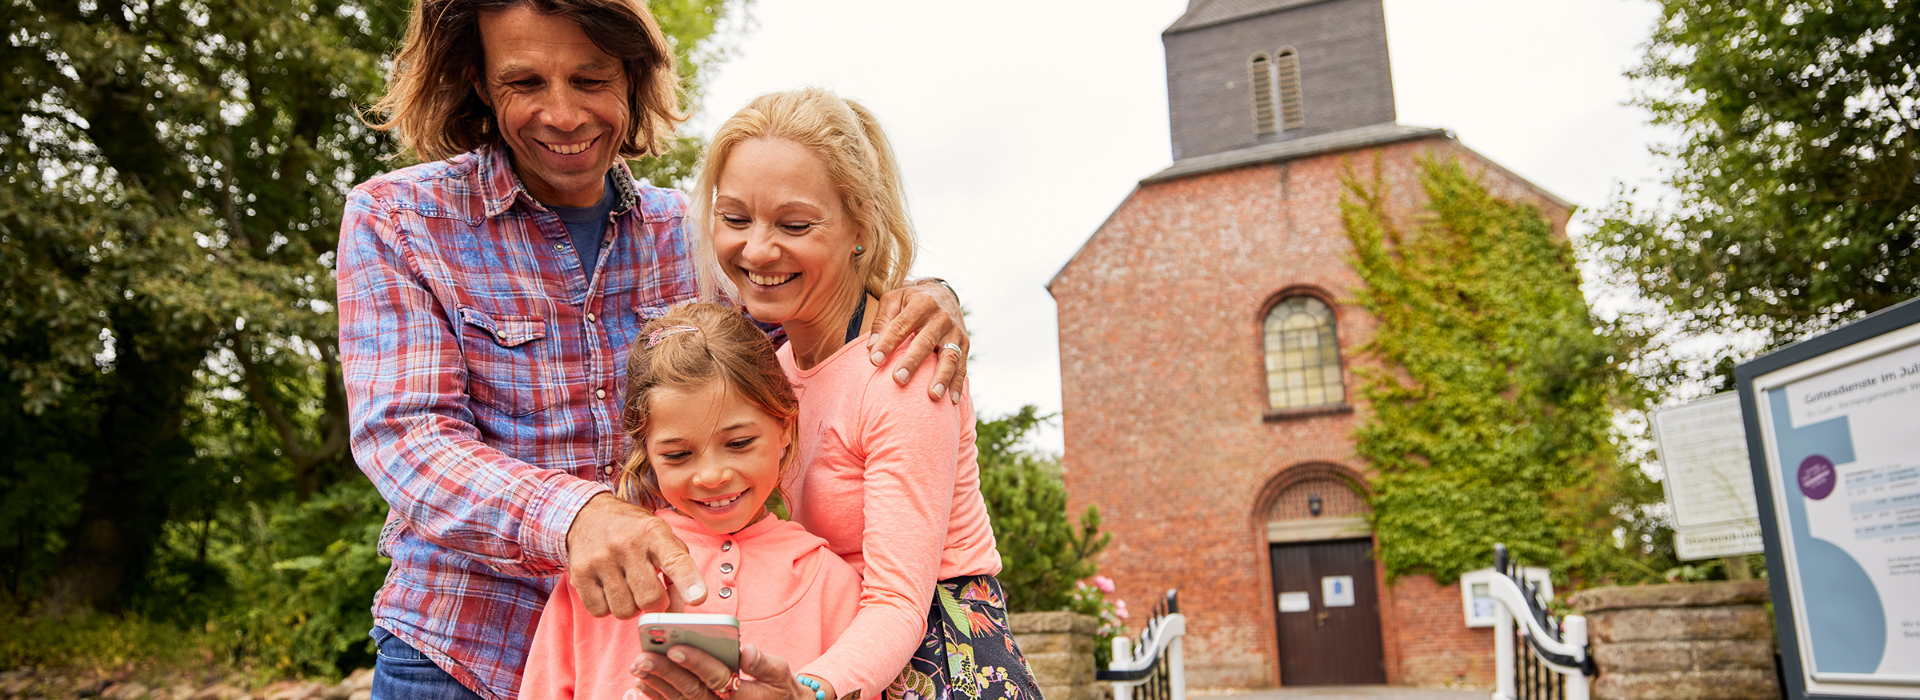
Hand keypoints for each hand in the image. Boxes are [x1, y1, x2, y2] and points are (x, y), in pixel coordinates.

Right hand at [565, 493, 706, 617]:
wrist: (588, 515)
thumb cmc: (634, 532)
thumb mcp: (662, 539)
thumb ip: (679, 570)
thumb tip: (682, 607)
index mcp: (653, 532)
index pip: (674, 560)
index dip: (688, 581)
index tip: (697, 598)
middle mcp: (626, 544)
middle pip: (649, 598)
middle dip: (655, 604)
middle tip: (651, 592)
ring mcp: (600, 559)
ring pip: (624, 610)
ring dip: (631, 607)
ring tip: (628, 587)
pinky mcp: (579, 573)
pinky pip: (600, 611)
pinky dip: (607, 607)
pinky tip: (610, 588)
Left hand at [632, 644, 831, 699]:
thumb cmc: (778, 690)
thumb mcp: (781, 675)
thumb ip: (764, 664)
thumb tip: (746, 651)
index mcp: (744, 696)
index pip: (717, 678)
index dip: (696, 663)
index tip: (676, 648)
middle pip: (691, 691)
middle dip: (666, 673)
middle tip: (643, 657)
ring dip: (656, 685)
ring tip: (638, 667)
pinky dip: (656, 698)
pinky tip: (639, 685)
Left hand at [869, 279, 967, 401]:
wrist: (943, 294)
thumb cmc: (911, 301)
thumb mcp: (894, 300)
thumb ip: (882, 321)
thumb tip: (871, 347)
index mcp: (921, 303)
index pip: (901, 325)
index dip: (888, 343)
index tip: (874, 361)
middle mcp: (941, 317)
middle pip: (925, 341)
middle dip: (912, 362)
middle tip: (898, 380)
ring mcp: (955, 332)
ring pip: (949, 356)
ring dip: (942, 377)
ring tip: (933, 396)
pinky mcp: (965, 344)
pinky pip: (962, 366)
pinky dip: (957, 384)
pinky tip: (950, 401)